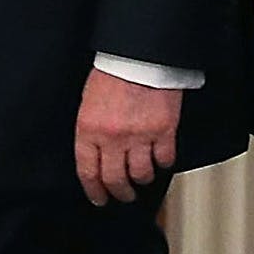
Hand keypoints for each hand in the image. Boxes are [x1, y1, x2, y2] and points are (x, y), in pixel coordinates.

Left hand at [75, 67, 182, 205]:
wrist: (141, 55)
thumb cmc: (114, 72)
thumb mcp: (88, 103)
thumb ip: (91, 131)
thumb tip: (97, 156)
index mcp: (89, 130)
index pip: (88, 172)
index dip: (95, 190)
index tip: (99, 198)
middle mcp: (113, 138)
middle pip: (115, 179)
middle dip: (119, 192)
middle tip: (123, 195)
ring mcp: (140, 135)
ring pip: (141, 174)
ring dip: (142, 180)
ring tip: (143, 179)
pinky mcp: (164, 130)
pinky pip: (165, 158)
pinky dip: (163, 163)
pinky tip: (161, 161)